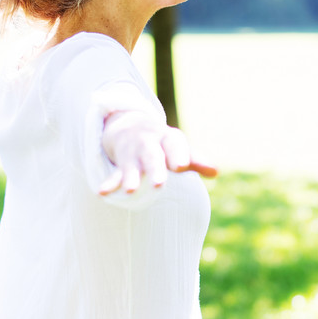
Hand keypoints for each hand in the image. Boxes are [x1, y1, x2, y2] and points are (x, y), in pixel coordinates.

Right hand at [99, 109, 217, 194]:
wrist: (129, 126)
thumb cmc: (161, 143)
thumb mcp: (177, 147)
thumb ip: (195, 160)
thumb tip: (216, 172)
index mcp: (168, 139)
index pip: (175, 145)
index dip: (178, 155)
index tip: (182, 166)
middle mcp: (149, 144)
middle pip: (153, 156)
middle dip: (155, 169)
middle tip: (158, 184)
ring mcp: (133, 154)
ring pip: (132, 166)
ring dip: (131, 177)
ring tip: (130, 191)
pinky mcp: (120, 164)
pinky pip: (114, 175)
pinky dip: (108, 183)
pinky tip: (102, 192)